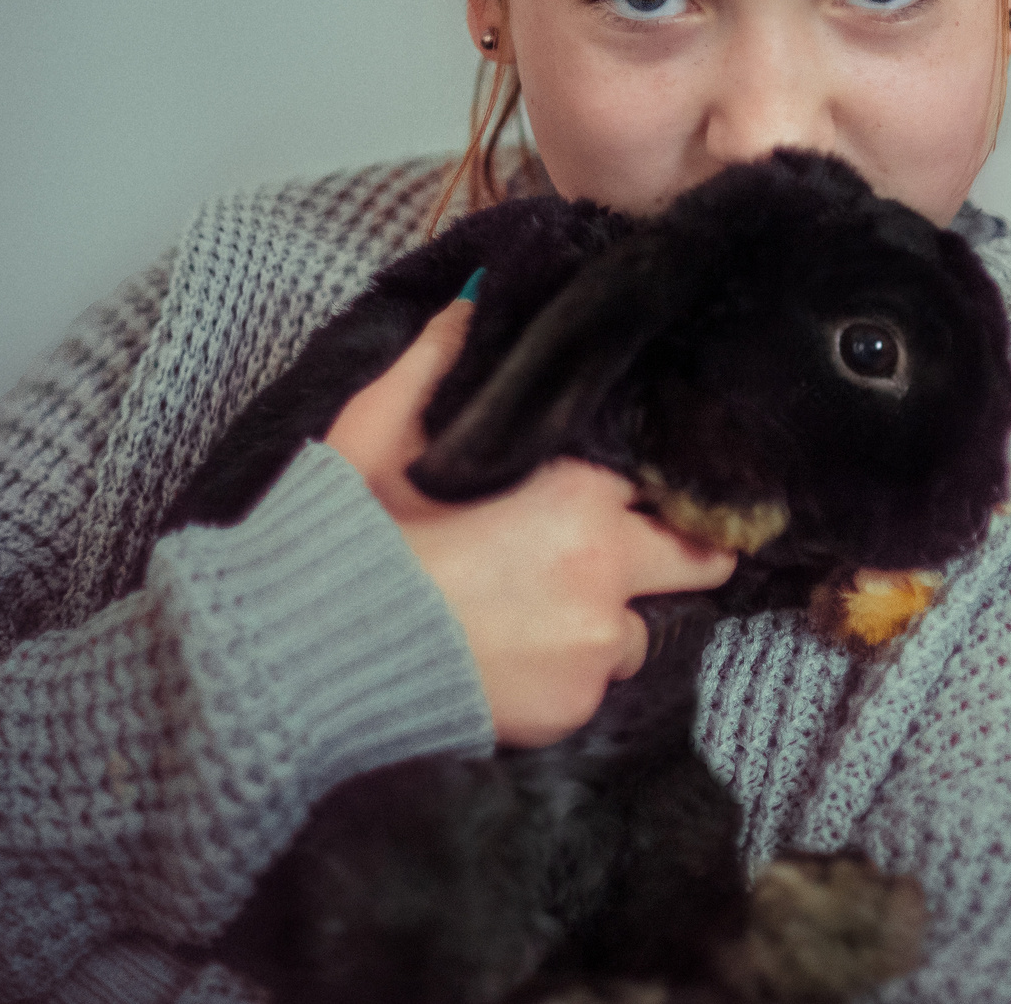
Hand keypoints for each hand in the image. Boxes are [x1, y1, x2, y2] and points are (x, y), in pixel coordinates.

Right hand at [324, 297, 736, 747]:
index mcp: (577, 494)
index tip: (628, 488)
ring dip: (606, 620)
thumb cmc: (351, 537)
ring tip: (537, 614)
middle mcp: (605, 570)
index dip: (644, 480)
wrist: (313, 660)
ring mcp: (596, 648)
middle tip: (621, 551)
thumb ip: (440, 358)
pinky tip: (512, 658)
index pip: (662, 474)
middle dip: (673, 551)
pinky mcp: (575, 710)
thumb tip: (480, 299)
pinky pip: (597, 685)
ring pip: (639, 629)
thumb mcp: (382, 429)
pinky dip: (568, 675)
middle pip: (698, 556)